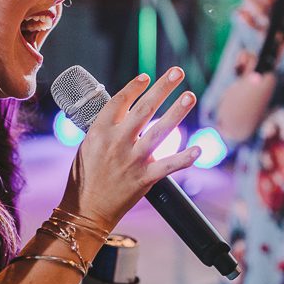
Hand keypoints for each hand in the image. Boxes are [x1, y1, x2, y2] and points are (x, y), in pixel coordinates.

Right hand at [60, 67, 199, 230]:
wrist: (85, 210)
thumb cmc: (85, 178)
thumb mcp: (87, 146)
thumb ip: (106, 128)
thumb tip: (124, 110)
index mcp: (99, 132)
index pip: (119, 101)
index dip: (134, 87)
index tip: (147, 77)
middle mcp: (117, 142)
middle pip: (144, 108)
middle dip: (163, 88)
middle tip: (178, 72)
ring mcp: (132, 160)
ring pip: (160, 130)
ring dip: (177, 111)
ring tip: (190, 95)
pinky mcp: (144, 178)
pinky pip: (168, 165)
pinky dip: (185, 158)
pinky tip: (199, 149)